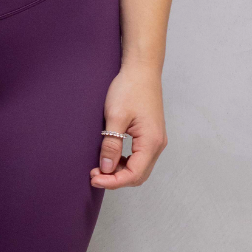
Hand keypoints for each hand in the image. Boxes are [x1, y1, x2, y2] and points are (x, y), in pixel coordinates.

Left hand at [91, 64, 166, 188]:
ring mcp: (156, 140)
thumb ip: (111, 144)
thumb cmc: (130, 89)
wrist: (141, 70)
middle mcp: (157, 144)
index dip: (113, 181)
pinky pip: (140, 158)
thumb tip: (106, 168)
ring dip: (120, 172)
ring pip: (139, 168)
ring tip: (100, 167)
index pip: (134, 174)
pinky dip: (125, 163)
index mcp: (151, 142)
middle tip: (94, 175)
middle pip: (138, 175)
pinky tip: (111, 157)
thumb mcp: (115, 117)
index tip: (94, 179)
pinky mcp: (150, 136)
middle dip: (116, 179)